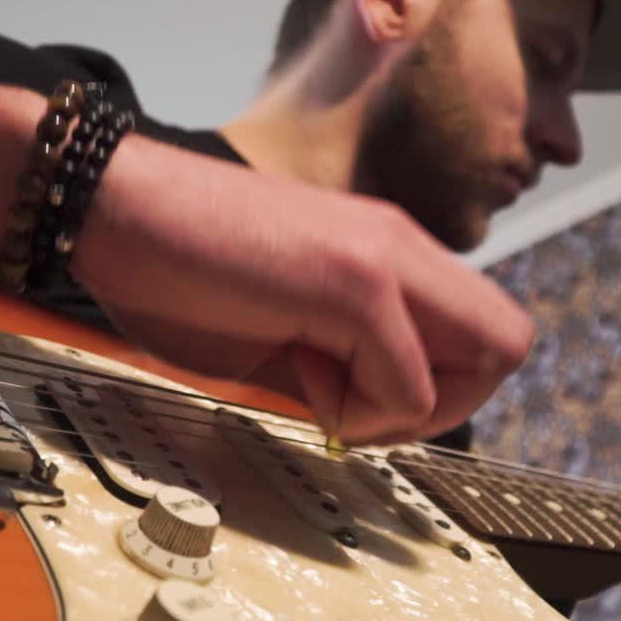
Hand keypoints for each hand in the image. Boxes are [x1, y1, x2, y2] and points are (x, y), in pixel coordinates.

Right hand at [71, 135, 533, 444]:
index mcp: (385, 251)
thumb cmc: (176, 266)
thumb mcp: (278, 324)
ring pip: (490, 357)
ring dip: (416, 407)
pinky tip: (301, 385)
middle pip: (510, 341)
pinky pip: (411, 385)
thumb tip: (371, 415)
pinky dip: (365, 413)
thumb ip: (339, 361)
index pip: (478, 330)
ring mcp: (385, 257)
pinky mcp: (354, 283)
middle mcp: (402, 244)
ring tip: (330, 394)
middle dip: (452, 402)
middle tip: (364, 409)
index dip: (437, 388)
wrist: (110, 205)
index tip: (359, 399)